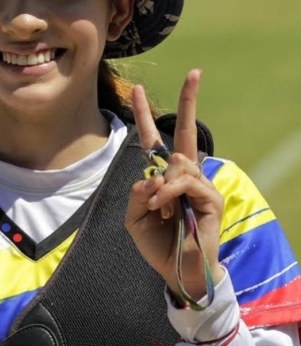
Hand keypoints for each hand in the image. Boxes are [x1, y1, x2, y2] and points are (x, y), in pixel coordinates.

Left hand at [125, 73, 224, 302]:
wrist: (178, 273)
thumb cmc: (158, 245)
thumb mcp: (134, 219)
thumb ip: (136, 193)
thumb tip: (153, 174)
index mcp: (163, 177)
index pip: (154, 141)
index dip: (145, 115)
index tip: (136, 89)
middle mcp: (184, 175)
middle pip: (185, 132)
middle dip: (189, 100)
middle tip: (195, 73)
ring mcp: (200, 185)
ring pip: (179, 162)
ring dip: (162, 186)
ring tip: (158, 210)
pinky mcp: (210, 198)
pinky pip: (186, 182)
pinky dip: (170, 193)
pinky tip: (165, 208)